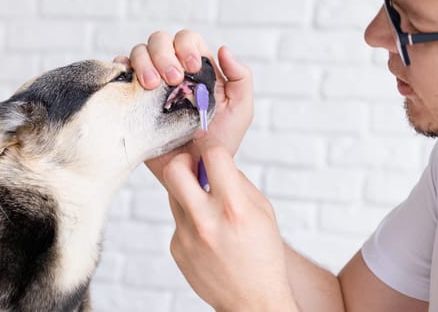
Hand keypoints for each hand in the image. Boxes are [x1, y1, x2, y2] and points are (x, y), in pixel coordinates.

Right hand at [123, 29, 253, 182]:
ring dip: (144, 62)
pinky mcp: (133, 99)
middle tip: (174, 80)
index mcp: (197, 69)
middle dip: (165, 54)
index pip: (187, 40)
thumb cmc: (220, 143)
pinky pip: (120, 73)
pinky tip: (133, 83)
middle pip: (160, 41)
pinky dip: (121, 68)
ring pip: (139, 52)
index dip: (187, 47)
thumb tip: (224, 49)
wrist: (195, 172)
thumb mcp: (240, 111)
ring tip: (152, 85)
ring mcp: (151, 85)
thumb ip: (241, 78)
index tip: (193, 68)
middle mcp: (172, 72)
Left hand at [163, 132, 297, 310]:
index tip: (207, 142)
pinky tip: (207, 234)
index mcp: (234, 208)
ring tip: (207, 206)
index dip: (210, 143)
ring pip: (173, 194)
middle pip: (174, 170)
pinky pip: (177, 220)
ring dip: (187, 191)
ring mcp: (186, 236)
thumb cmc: (264, 256)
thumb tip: (217, 161)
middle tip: (193, 166)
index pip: (212, 156)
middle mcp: (205, 221)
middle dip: (183, 160)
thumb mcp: (263, 212)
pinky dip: (190, 219)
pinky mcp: (176, 248)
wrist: (252, 301)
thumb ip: (238, 183)